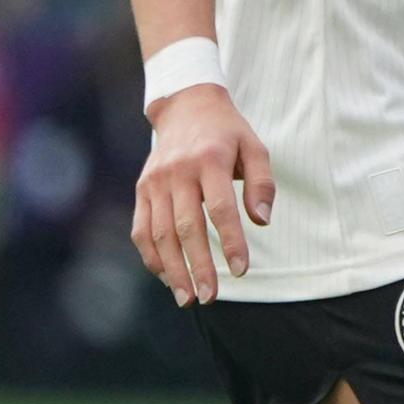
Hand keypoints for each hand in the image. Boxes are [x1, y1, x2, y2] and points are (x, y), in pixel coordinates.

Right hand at [131, 84, 273, 307]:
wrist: (186, 107)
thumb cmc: (228, 133)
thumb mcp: (255, 147)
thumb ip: (261, 184)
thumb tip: (262, 221)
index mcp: (210, 160)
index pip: (220, 210)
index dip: (230, 242)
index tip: (240, 270)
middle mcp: (177, 173)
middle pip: (186, 227)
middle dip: (198, 266)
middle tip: (211, 296)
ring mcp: (154, 182)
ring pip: (160, 234)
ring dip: (173, 269)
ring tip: (188, 297)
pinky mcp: (141, 190)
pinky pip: (141, 230)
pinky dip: (152, 256)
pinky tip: (167, 277)